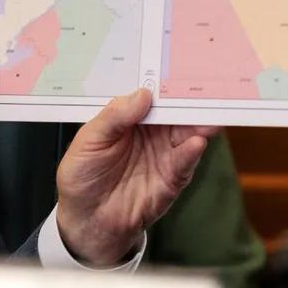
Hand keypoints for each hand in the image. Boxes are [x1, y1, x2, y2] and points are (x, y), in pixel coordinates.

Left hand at [55, 88, 219, 264]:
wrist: (87, 219)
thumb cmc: (82, 176)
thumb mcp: (89, 140)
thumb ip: (113, 117)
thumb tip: (141, 94)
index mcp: (129, 117)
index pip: (150, 95)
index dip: (162, 82)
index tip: (174, 68)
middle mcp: (152, 132)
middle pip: (175, 111)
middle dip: (188, 99)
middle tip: (201, 86)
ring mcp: (164, 154)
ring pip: (187, 132)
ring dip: (198, 122)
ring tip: (205, 113)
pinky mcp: (173, 178)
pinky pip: (185, 161)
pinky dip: (192, 151)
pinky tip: (195, 141)